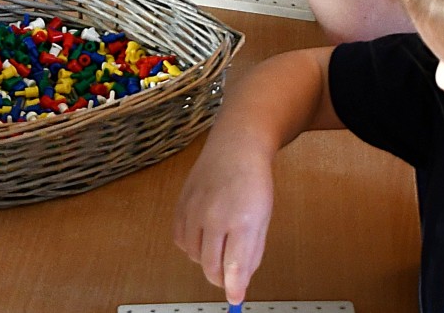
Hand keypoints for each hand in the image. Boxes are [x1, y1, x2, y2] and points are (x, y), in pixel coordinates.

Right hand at [174, 146, 274, 304]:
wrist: (235, 146)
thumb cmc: (254, 181)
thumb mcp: (263, 218)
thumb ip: (252, 252)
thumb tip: (240, 281)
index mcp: (242, 220)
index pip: (234, 266)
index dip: (234, 288)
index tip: (235, 300)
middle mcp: (214, 215)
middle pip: (210, 266)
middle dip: (220, 278)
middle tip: (229, 277)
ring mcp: (194, 209)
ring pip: (194, 255)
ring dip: (206, 260)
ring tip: (220, 246)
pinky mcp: (180, 204)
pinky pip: (180, 240)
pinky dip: (191, 246)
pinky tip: (204, 237)